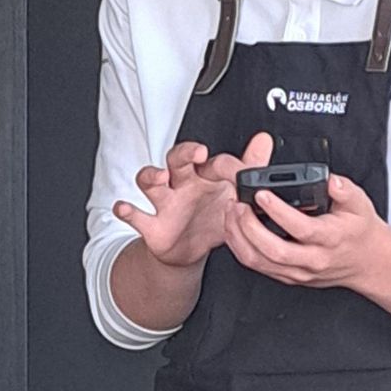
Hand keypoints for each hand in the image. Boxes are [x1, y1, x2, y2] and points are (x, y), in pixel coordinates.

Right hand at [115, 133, 272, 267]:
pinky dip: (127, 211)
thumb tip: (264, 141)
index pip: (214, 162)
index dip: (229, 165)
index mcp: (204, 175)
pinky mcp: (152, 225)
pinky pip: (135, 215)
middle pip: (177, 159)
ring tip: (159, 176)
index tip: (244, 173)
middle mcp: (182, 183)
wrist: (191, 249)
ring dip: (151, 176)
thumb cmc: (211, 215)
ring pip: (150, 181)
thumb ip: (250, 167)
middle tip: (198, 152)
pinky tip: (125, 208)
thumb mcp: (233, 194)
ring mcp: (165, 202)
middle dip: (186, 153)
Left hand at [222, 171, 390, 288]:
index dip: (278, 211)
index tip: (261, 194)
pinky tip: (234, 229)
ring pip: (261, 262)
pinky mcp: (289, 277)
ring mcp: (299, 272)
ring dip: (240, 238)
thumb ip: (344, 190)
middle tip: (237, 204)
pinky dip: (241, 248)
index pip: (301, 228)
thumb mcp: (360, 203)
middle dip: (249, 227)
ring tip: (231, 213)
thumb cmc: (359, 230)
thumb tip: (331, 180)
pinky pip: (258, 267)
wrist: (366, 261)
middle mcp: (313, 259)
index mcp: (330, 238)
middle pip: (274, 250)